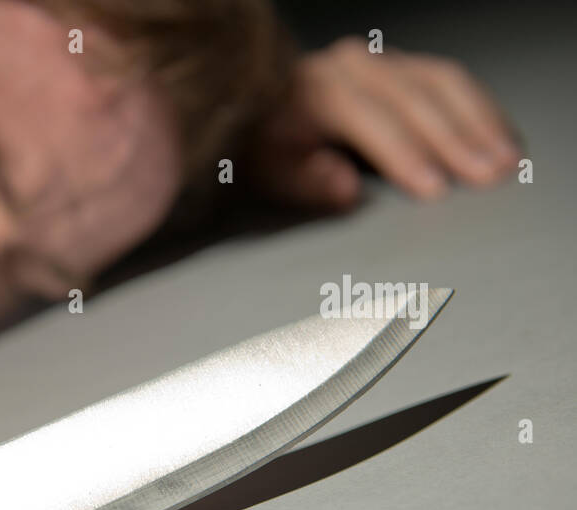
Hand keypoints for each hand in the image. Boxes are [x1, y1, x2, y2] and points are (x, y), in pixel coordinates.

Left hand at [248, 37, 520, 207]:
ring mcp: (381, 61)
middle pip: (413, 98)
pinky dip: (479, 109)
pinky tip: (500, 137)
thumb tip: (347, 187)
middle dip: (456, 140)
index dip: (405, 155)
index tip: (434, 188)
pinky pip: (450, 81)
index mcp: (316, 91)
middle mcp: (351, 66)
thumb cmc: (268, 148)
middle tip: (487, 177)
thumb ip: (308, 184)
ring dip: (479, 122)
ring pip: (441, 83)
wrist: (262, 109)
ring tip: (506, 161)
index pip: (369, 120)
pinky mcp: (403, 66)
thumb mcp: (272, 175)